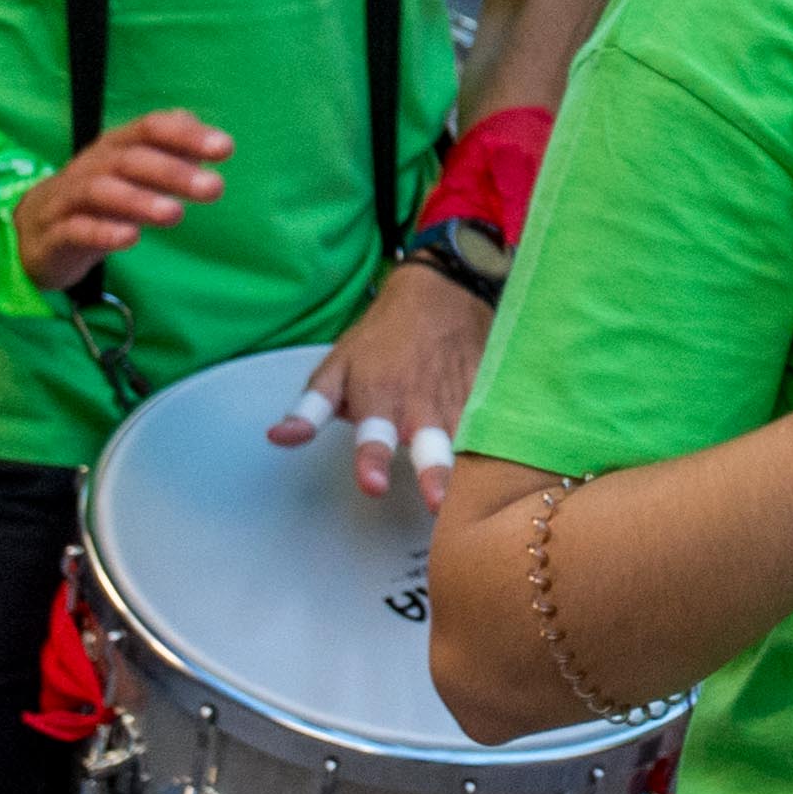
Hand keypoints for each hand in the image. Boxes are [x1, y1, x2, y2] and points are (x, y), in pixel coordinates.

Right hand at [18, 106, 228, 289]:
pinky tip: (130, 238)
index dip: (186, 135)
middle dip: (172, 171)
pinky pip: (75, 230)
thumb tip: (214, 140)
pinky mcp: (54, 235)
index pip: (150, 128)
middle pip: (128, 159)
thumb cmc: (100, 200)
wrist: (34, 232)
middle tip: (214, 187)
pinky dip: (102, 232)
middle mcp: (91, 166)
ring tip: (175, 213)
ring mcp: (68, 199)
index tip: (225, 148)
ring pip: (99, 191)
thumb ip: (173, 154)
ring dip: (139, 200)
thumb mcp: (135, 174)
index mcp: (115, 147)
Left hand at [296, 258, 494, 500]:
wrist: (441, 291)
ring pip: (469, 439)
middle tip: (437, 502)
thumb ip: (311, 409)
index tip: (374, 485)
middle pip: (430, 445)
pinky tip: (514, 471)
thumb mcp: (337, 366)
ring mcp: (460, 400)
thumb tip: (278, 439)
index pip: (374, 436)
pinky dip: (505, 443)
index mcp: (380, 397)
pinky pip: (498, 422)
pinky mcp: (490, 394)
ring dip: (472, 469)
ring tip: (480, 496)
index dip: (372, 461)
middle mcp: (421, 404)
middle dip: (434, 473)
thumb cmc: (381, 336)